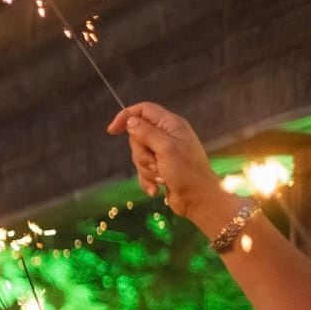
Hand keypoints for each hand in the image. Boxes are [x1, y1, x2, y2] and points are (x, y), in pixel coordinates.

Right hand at [106, 103, 227, 225]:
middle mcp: (167, 136)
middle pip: (137, 136)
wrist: (198, 199)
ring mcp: (163, 153)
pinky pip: (142, 170)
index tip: (112, 131)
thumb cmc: (186, 172)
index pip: (144, 110)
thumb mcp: (165, 148)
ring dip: (145, 169)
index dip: (126, 116)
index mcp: (171, 125)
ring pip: (138, 155)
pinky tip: (158, 187)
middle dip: (141, 153)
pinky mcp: (160, 168)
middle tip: (155, 163)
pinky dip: (147, 180)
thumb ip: (147, 132)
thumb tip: (130, 121)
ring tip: (160, 176)